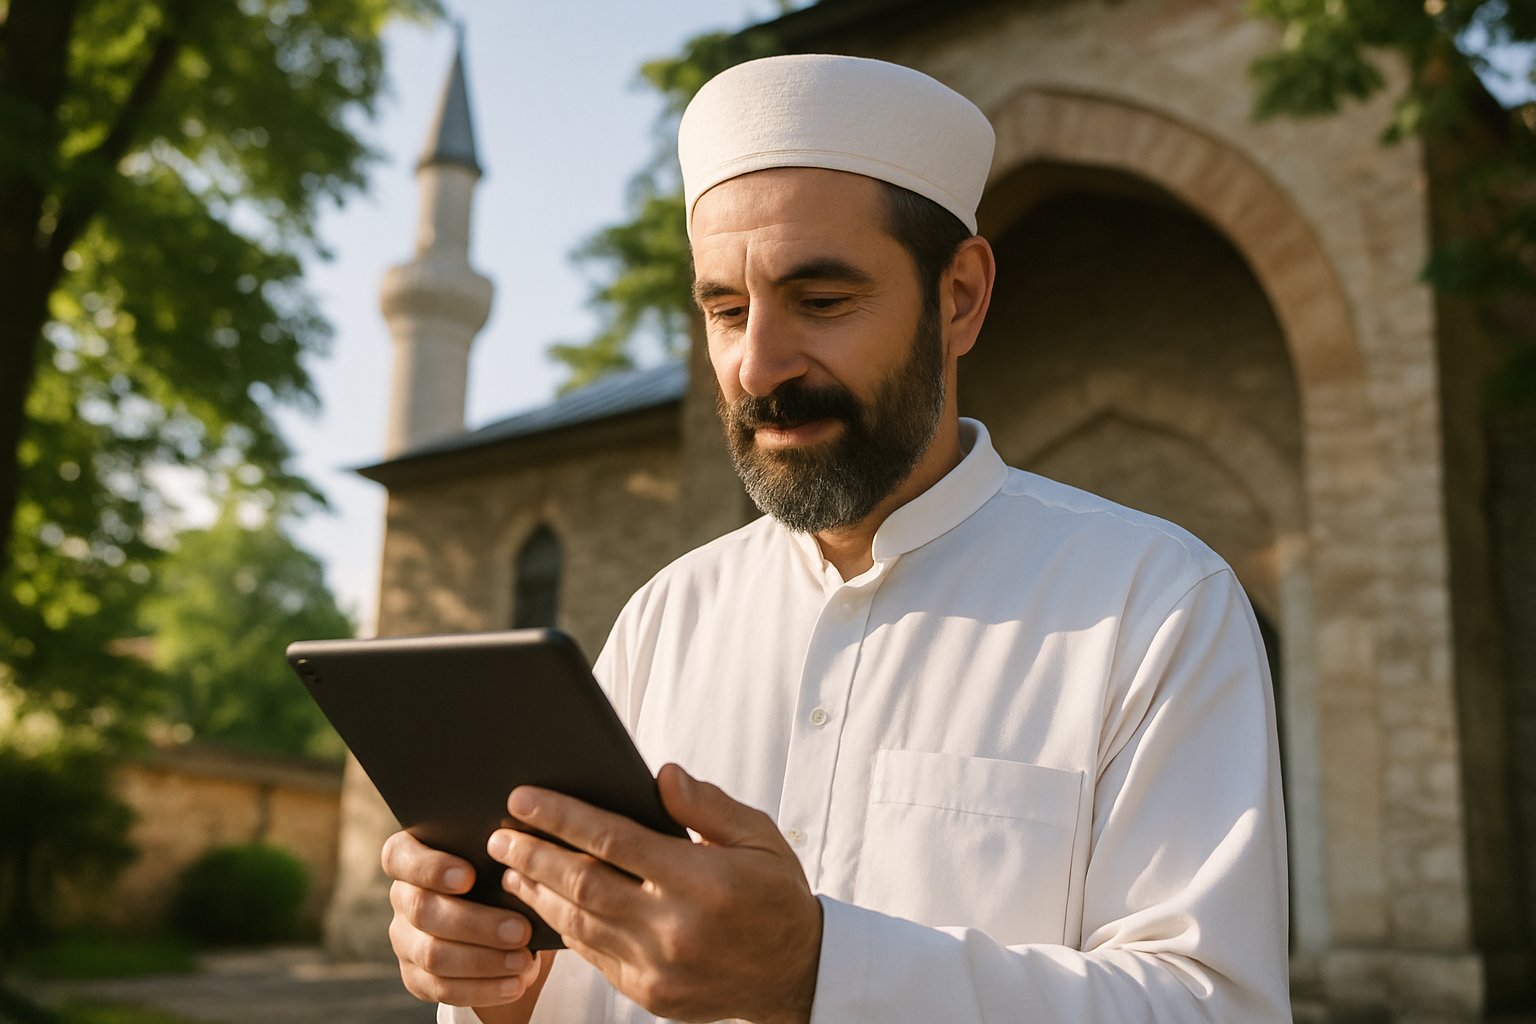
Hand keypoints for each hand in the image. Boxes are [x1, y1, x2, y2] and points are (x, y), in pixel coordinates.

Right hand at [380, 830, 546, 1008]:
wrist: (504, 918)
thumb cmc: (502, 874)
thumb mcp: (498, 857)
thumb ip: (497, 852)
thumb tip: (520, 859)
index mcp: (411, 856)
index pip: (399, 856)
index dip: (429, 867)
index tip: (469, 877)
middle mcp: (402, 897)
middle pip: (423, 910)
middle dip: (475, 923)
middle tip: (521, 930)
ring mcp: (404, 939)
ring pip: (432, 954)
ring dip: (483, 960)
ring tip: (523, 960)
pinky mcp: (415, 976)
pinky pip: (442, 988)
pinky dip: (483, 988)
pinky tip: (515, 983)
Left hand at [488, 763, 821, 1023]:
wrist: (796, 973)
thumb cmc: (775, 894)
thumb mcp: (759, 836)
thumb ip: (707, 805)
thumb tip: (661, 774)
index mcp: (701, 880)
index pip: (613, 840)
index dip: (561, 817)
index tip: (524, 798)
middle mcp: (674, 927)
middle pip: (582, 883)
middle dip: (533, 854)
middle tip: (499, 833)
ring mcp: (658, 967)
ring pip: (579, 924)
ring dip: (537, 892)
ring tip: (510, 867)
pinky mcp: (649, 994)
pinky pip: (593, 955)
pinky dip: (564, 927)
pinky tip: (547, 904)